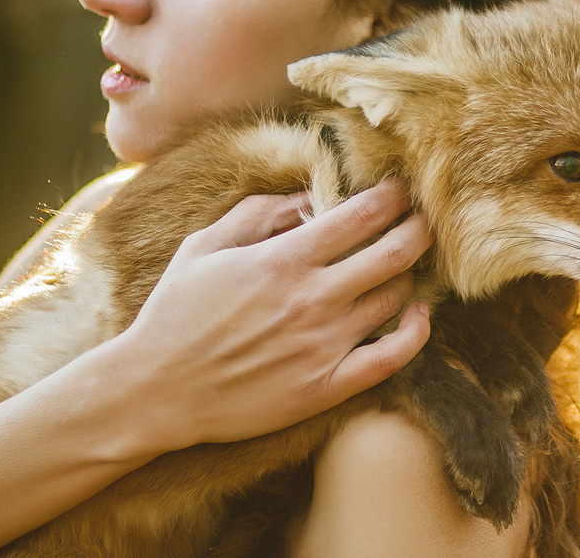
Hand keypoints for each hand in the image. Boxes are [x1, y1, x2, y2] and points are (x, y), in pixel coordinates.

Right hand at [99, 177, 432, 454]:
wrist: (155, 391)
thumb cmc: (174, 313)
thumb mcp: (203, 247)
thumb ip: (257, 213)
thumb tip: (306, 195)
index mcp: (282, 260)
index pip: (361, 216)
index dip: (392, 196)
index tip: (402, 188)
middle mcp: (311, 300)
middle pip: (394, 253)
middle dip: (418, 228)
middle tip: (424, 218)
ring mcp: (323, 346)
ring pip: (396, 299)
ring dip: (409, 275)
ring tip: (406, 265)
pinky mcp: (326, 387)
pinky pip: (392, 357)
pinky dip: (415, 332)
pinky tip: (417, 315)